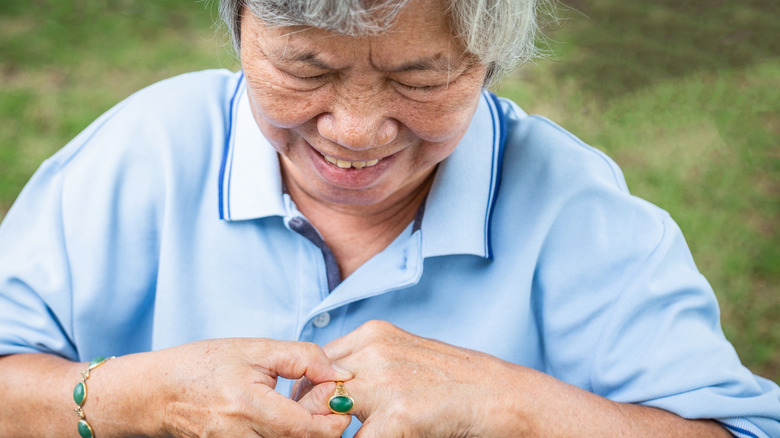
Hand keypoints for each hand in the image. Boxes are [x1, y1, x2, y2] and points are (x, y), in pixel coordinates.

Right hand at [146, 338, 352, 436]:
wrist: (155, 392)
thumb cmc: (203, 365)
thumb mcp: (255, 349)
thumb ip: (303, 358)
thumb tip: (340, 374)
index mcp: (249, 407)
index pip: (308, 430)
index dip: (334, 420)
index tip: (339, 400)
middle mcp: (241, 437)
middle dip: (323, 425)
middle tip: (322, 399)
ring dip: (303, 431)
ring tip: (298, 407)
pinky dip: (285, 435)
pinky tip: (281, 419)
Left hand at [293, 321, 516, 436]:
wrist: (502, 396)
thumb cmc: (457, 384)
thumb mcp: (407, 358)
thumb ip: (372, 365)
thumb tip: (335, 390)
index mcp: (374, 334)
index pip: (318, 361)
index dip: (311, 391)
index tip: (315, 414)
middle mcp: (374, 350)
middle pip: (314, 384)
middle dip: (312, 414)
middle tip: (318, 432)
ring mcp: (384, 381)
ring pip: (324, 411)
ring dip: (328, 430)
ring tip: (333, 437)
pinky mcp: (397, 415)